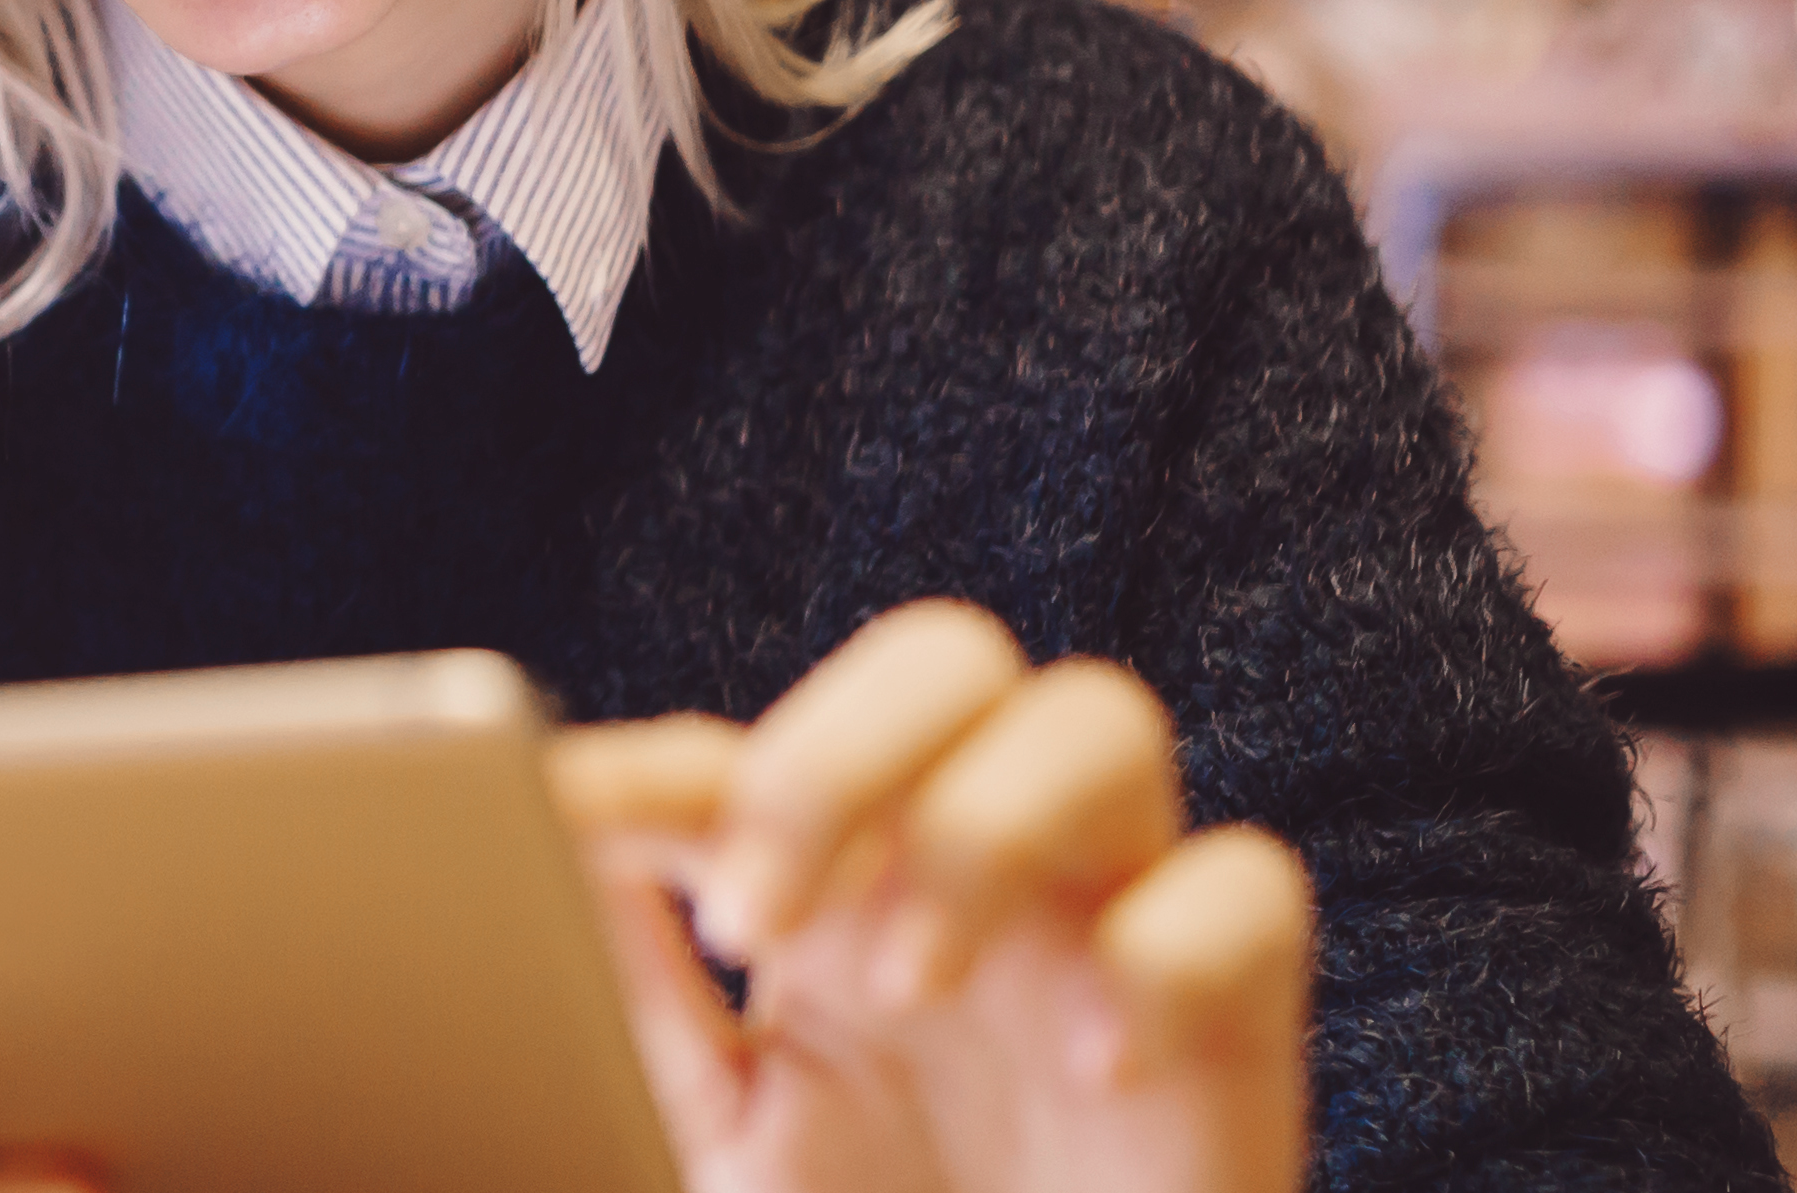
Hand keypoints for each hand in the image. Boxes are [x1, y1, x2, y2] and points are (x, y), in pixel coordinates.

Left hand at [552, 603, 1311, 1192]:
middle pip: (944, 659)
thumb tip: (546, 844)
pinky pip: (1249, 890)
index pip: (747, 754)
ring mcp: (1109, 926)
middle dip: (839, 758)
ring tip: (910, 988)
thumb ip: (639, 998)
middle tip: (755, 921)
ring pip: (1100, 718)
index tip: (557, 816)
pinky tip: (1093, 1069)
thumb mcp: (726, 1136)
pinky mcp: (1236, 1021)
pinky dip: (1167, 956)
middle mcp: (978, 870)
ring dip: (984, 828)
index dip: (647, 769)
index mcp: (840, 883)